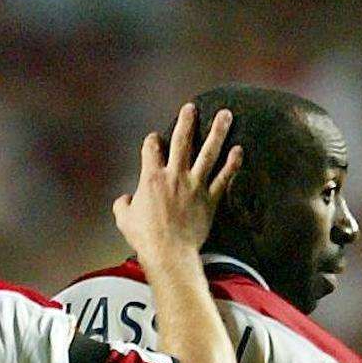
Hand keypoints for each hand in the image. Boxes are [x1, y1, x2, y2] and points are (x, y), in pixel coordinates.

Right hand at [113, 103, 241, 267]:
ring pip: (208, 152)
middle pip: (181, 141)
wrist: (169, 254)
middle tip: (192, 108)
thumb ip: (122, 204)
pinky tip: (239, 149)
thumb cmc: (145, 238)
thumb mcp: (123, 220)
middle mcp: (175, 175)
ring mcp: (195, 185)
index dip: (152, 141)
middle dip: (187, 121)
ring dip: (217, 131)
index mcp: (151, 178)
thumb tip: (124, 199)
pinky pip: (224, 177)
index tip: (154, 139)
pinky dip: (233, 164)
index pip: (151, 148)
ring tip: (225, 115)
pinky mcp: (210, 199)